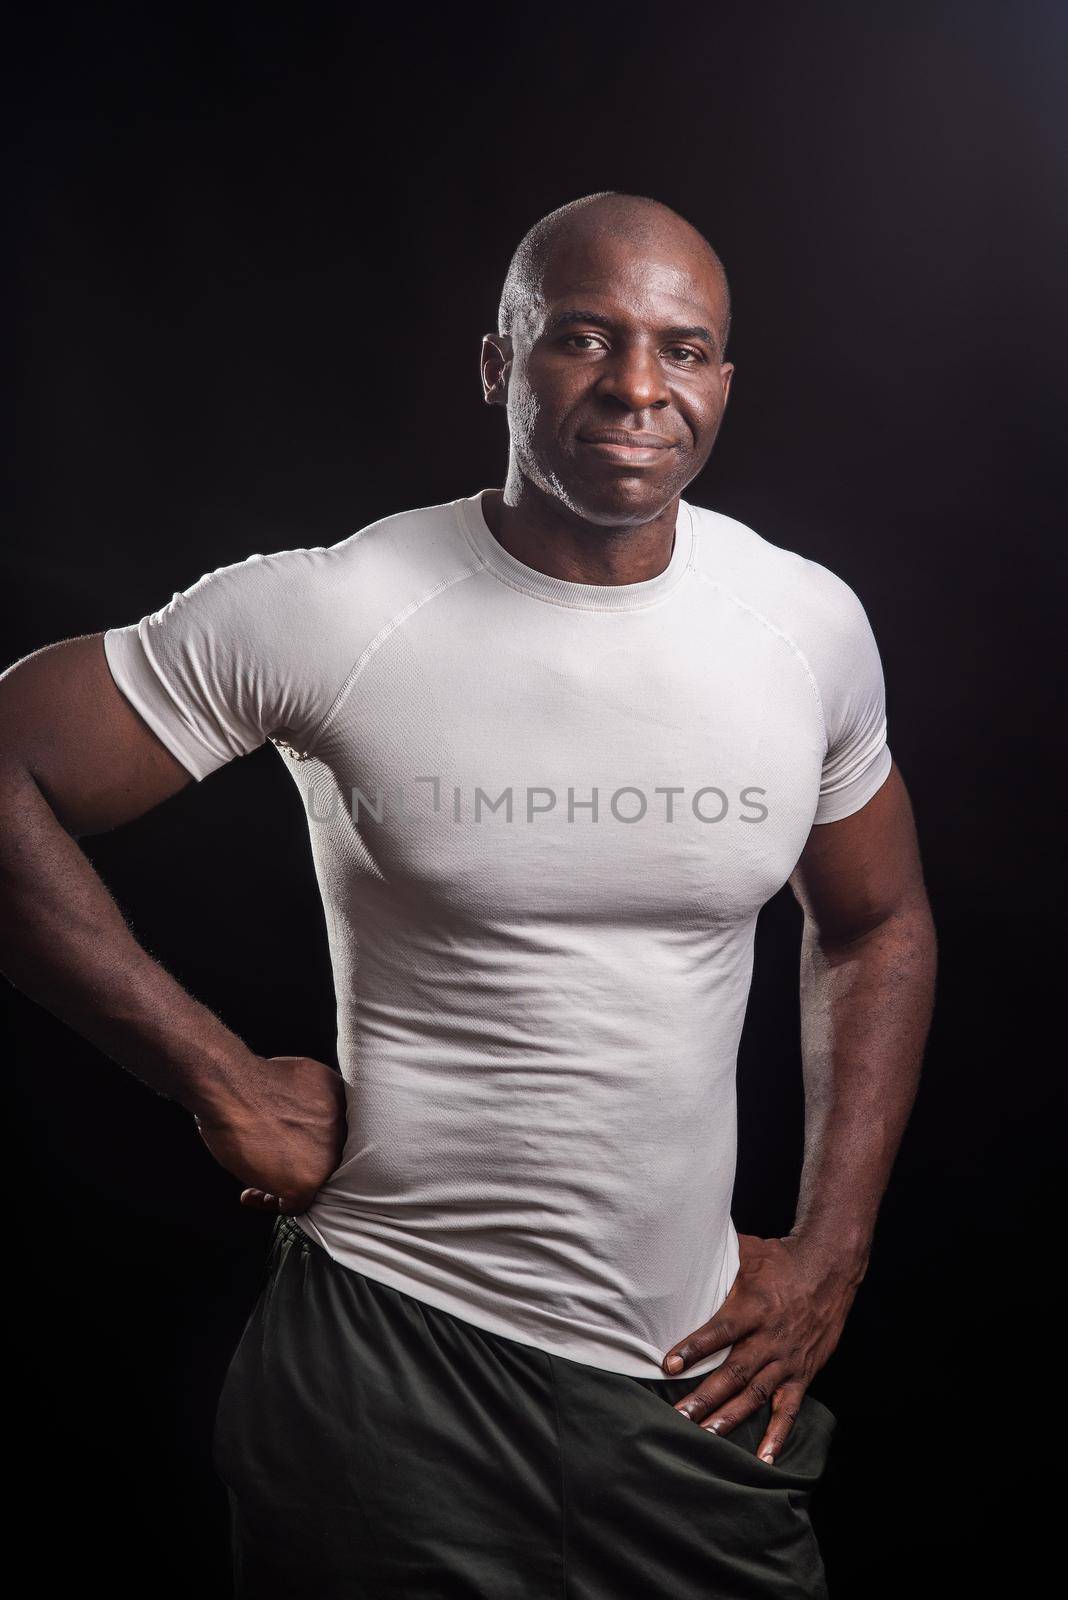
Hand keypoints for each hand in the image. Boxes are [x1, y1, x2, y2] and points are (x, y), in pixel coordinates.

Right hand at [193, 1055, 347, 1213]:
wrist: (233, 1089)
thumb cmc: (254, 1081)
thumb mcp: (304, 1080)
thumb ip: (314, 1103)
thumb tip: (303, 1122)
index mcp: (344, 1105)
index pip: (333, 1137)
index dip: (306, 1146)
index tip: (284, 1150)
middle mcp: (343, 1133)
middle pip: (323, 1162)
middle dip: (296, 1166)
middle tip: (270, 1169)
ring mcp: (327, 1160)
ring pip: (310, 1185)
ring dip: (282, 1187)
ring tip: (257, 1186)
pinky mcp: (306, 1184)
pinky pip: (295, 1206)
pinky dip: (270, 1203)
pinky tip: (251, 1194)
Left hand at [660, 1231, 863, 1463]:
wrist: (829, 1269)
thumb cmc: (781, 1259)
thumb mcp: (748, 1253)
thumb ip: (716, 1260)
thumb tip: (680, 1248)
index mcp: (753, 1307)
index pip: (720, 1331)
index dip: (695, 1348)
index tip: (668, 1364)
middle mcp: (770, 1338)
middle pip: (735, 1372)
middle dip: (706, 1396)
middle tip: (679, 1417)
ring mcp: (787, 1359)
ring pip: (756, 1394)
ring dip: (731, 1417)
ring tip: (706, 1436)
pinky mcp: (803, 1373)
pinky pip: (789, 1409)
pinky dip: (778, 1435)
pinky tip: (764, 1459)